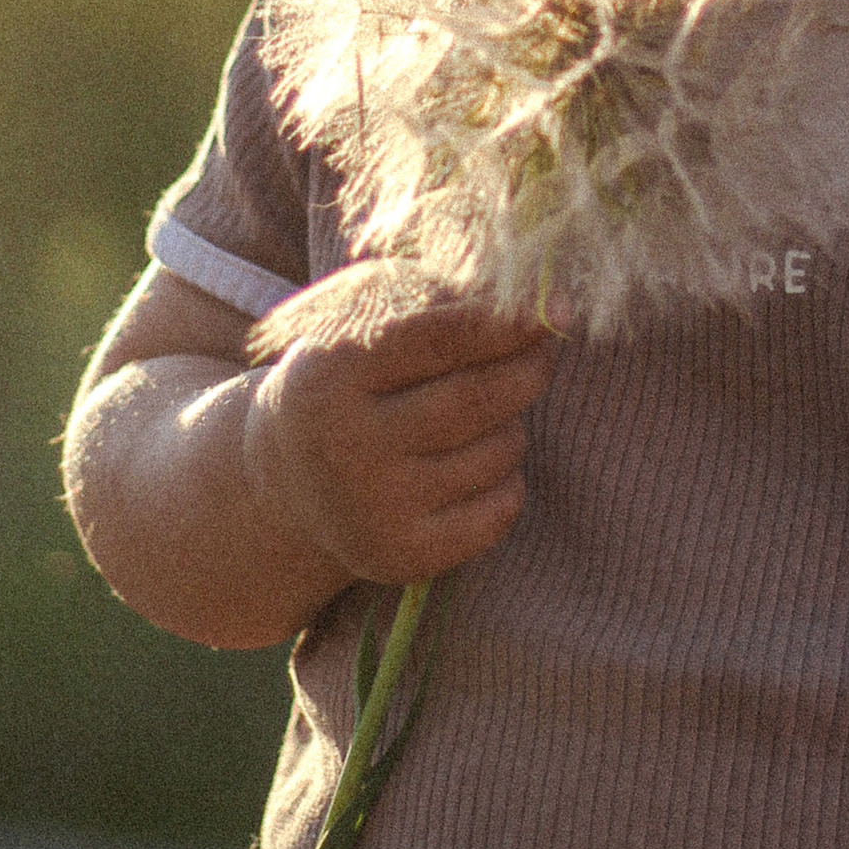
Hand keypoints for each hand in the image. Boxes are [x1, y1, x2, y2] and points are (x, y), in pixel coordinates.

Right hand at [241, 276, 556, 591]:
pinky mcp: (401, 557)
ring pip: (496, 452)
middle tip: (544, 351)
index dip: (506, 321)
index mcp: (330, 372)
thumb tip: (522, 291)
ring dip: (513, 423)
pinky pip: (499, 511)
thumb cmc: (347, 377)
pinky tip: (477, 463)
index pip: (439, 338)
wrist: (290, 480)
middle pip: (476, 399)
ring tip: (485, 412)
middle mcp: (345, 446)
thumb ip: (432, 293)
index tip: (558, 308)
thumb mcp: (363, 320)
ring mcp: (373, 508)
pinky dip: (508, 480)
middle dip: (528, 368)